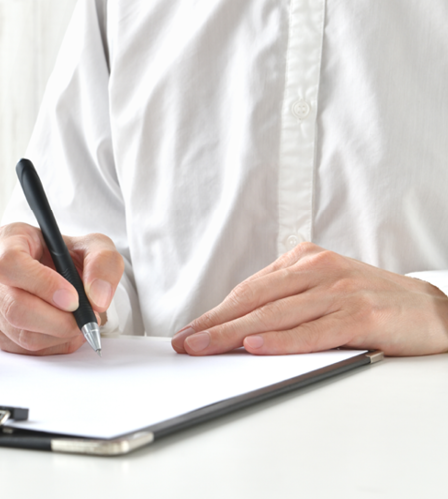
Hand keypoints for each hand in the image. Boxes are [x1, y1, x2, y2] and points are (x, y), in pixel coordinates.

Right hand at [0, 222, 123, 354]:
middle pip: (15, 307)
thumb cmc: (67, 255)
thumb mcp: (94, 246)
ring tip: (77, 322)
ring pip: (21, 334)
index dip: (42, 284)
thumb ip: (103, 263)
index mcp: (7, 240)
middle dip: (58, 321)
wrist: (57, 272)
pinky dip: (51, 345)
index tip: (72, 298)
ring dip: (59, 335)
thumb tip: (96, 298)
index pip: (11, 264)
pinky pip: (22, 349)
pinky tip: (62, 329)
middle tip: (85, 319)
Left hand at [171, 243, 447, 356]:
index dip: (215, 312)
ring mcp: (340, 290)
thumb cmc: (369, 302)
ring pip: (276, 315)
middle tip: (185, 342)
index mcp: (304, 260)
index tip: (188, 331)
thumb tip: (234, 327)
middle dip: (214, 323)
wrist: (433, 309)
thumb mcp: (323, 291)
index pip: (249, 289)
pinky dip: (282, 341)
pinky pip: (313, 330)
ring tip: (205, 347)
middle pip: (254, 300)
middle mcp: (319, 269)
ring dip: (234, 334)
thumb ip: (285, 301)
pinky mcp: (360, 315)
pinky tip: (255, 347)